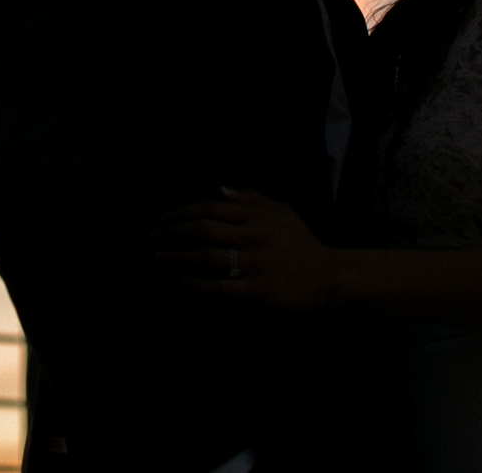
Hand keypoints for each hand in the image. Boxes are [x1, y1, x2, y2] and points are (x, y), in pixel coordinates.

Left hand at [154, 188, 337, 309]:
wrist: (328, 276)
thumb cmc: (303, 242)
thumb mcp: (283, 211)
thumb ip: (252, 198)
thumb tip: (221, 189)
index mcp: (257, 216)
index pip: (210, 208)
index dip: (182, 211)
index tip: (164, 217)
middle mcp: (253, 237)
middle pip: (202, 230)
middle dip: (172, 232)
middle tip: (154, 237)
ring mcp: (254, 265)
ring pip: (206, 258)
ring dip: (178, 257)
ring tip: (160, 258)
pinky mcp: (257, 291)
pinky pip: (220, 287)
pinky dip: (198, 284)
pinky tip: (183, 281)